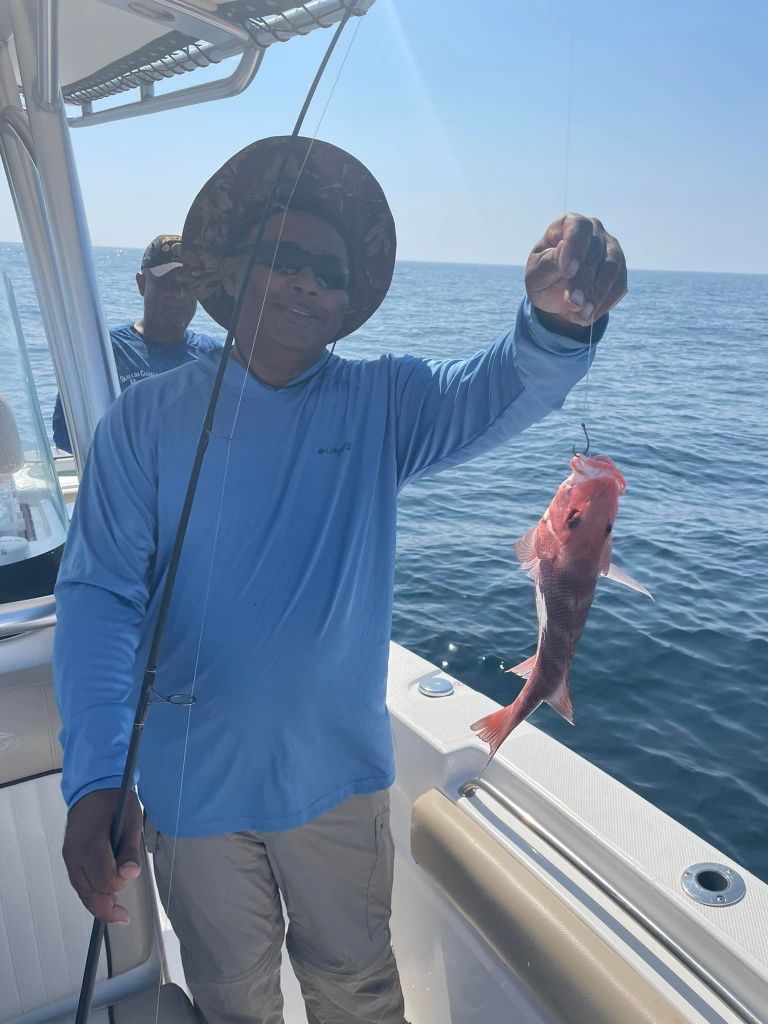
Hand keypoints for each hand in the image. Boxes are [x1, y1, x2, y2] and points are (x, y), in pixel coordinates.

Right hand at [62, 789, 142, 924]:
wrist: (91, 789)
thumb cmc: (115, 803)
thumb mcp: (131, 819)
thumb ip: (130, 849)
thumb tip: (130, 875)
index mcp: (91, 843)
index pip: (104, 879)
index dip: (119, 883)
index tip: (131, 874)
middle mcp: (75, 854)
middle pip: (89, 892)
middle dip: (107, 905)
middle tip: (125, 917)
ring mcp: (69, 858)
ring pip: (82, 892)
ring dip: (99, 904)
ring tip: (117, 913)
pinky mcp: (68, 859)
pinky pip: (79, 884)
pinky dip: (91, 894)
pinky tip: (105, 899)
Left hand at [525, 214, 626, 330]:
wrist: (554, 292)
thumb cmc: (543, 275)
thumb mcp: (537, 272)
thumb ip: (549, 263)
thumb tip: (562, 251)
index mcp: (570, 224)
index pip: (577, 227)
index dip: (574, 248)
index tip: (567, 271)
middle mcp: (595, 232)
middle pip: (595, 253)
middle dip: (584, 281)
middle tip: (574, 303)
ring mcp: (611, 250)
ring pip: (612, 269)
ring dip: (598, 294)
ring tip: (583, 315)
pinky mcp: (620, 271)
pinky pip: (619, 286)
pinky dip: (605, 303)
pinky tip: (590, 316)